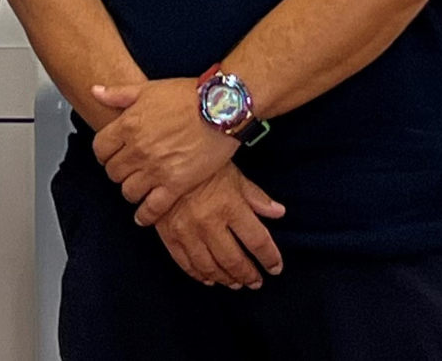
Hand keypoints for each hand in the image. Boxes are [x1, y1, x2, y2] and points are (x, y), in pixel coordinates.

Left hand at [92, 78, 236, 225]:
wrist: (221, 108)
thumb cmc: (188, 96)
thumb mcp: (149, 88)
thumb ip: (118, 93)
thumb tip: (95, 91)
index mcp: (128, 125)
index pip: (100, 149)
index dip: (105, 153)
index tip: (112, 155)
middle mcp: (138, 149)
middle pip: (113, 172)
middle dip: (119, 171)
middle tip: (129, 170)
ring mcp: (156, 169)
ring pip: (128, 191)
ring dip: (132, 191)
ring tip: (140, 187)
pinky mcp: (176, 184)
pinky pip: (152, 208)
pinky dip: (145, 215)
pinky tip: (145, 214)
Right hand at [151, 166, 287, 288]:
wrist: (162, 158)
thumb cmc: (202, 164)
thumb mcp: (234, 174)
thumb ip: (256, 197)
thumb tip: (279, 212)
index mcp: (230, 206)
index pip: (257, 241)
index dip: (269, 258)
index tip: (275, 268)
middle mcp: (210, 223)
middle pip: (234, 260)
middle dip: (248, 275)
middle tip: (255, 281)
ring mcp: (187, 232)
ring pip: (210, 267)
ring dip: (225, 278)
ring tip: (235, 283)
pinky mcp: (169, 235)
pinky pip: (185, 262)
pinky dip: (198, 274)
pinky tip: (208, 278)